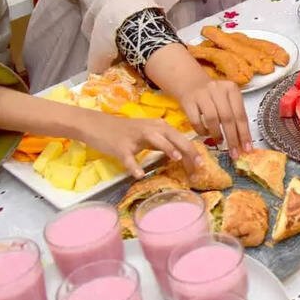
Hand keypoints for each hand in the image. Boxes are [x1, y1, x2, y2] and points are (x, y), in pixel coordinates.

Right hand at [78, 112, 198, 178]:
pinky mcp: (120, 147)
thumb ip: (163, 142)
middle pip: (173, 136)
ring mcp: (134, 137)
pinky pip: (128, 158)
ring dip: (166, 147)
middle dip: (188, 150)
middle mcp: (149, 129)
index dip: (193, 150)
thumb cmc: (125, 132)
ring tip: (177, 158)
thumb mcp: (147, 134)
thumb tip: (182, 154)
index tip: (203, 165)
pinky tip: (139, 174)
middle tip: (199, 165)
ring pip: (154, 140)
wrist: (96, 125)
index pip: (180, 138)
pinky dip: (133, 166)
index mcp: (158, 127)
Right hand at [175, 78, 251, 157]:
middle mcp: (218, 90)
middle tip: (234, 153)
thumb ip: (235, 114)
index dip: (244, 133)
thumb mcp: (227, 99)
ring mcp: (202, 94)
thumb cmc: (213, 94)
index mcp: (231, 89)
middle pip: (228, 118)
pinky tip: (205, 134)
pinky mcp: (188, 100)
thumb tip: (244, 141)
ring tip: (219, 141)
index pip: (241, 114)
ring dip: (217, 134)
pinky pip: (196, 120)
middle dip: (232, 138)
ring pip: (212, 119)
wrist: (190, 82)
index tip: (247, 149)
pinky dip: (202, 130)